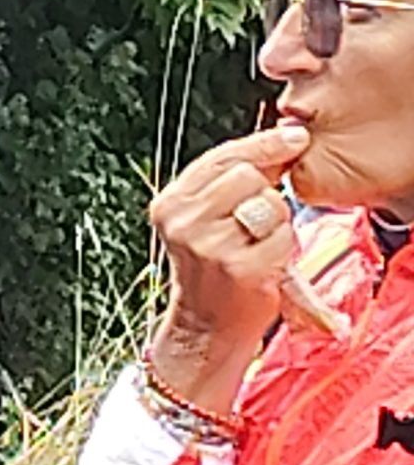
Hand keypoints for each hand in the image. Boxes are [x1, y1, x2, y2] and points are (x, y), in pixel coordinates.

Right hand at [146, 124, 310, 411]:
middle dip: (265, 193)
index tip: (295, 137)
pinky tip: (267, 264)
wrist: (206, 327)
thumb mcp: (203, 220)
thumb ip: (230, 182)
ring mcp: (209, 245)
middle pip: (247, 175)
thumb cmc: (214, 269)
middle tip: (257, 222)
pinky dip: (285, 249)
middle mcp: (182, 221)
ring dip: (277, 223)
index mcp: (169, 203)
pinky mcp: (239, 269)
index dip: (262, 144)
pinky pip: (283, 238)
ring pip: (268, 204)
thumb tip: (284, 140)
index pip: (220, 157)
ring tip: (259, 244)